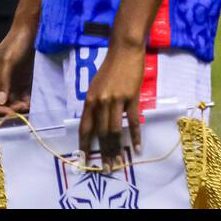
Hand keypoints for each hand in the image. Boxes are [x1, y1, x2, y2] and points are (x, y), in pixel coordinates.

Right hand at [0, 22, 35, 116]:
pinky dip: (27, 103)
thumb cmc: (15, 45)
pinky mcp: (24, 82)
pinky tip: (33, 103)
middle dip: (10, 109)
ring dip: (19, 108)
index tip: (9, 114)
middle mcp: (0, 82)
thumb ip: (4, 82)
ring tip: (29, 107)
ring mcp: (12, 83)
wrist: (30, 33)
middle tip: (22, 111)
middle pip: (1, 103)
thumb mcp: (8, 62)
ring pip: (13, 102)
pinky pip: (24, 97)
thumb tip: (1, 102)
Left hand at [78, 42, 145, 170]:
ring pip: (115, 130)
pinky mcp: (132, 98)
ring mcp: (116, 100)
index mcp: (89, 100)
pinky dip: (135, 136)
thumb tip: (95, 124)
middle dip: (103, 153)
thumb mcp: (96, 87)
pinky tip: (137, 148)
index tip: (83, 159)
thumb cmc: (110, 69)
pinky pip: (133, 121)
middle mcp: (100, 102)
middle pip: (101, 133)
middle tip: (105, 169)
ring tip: (119, 164)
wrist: (124, 52)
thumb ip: (95, 105)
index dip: (84, 144)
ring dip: (117, 149)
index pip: (85, 127)